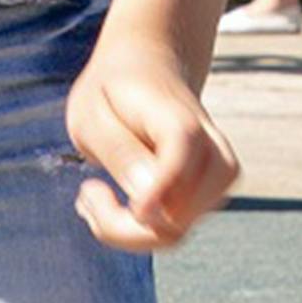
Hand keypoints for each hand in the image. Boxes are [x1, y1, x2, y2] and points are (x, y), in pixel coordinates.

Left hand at [67, 2, 234, 255]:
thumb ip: (118, 152)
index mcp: (178, 117)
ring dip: (127, 230)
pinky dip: (137, 230)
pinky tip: (111, 206)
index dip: (159, 187)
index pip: (183, 152)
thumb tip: (147, 204)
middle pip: (181, 214)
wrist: (149, 70)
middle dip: (124, 225)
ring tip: (93, 196)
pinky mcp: (207, 195)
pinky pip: (173, 232)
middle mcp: (210, 149)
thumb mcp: (93, 113)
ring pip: (177, 232)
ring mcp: (216, 175)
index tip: (122, 205)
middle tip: (85, 193)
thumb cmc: (113, 93)